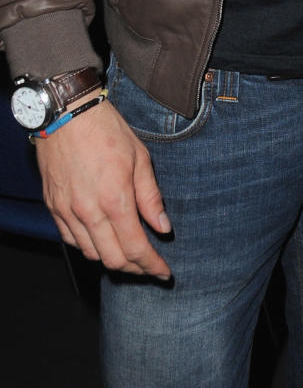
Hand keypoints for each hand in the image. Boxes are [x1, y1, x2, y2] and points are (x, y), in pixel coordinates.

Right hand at [35, 98, 171, 276]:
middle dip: (135, 269)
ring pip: (91, 254)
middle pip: (113, 259)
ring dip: (112, 260)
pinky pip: (71, 240)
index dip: (152, 265)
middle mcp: (89, 212)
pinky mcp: (54, 208)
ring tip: (129, 255)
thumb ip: (150, 197)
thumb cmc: (106, 130)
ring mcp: (68, 212)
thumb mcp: (140, 158)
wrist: (67, 115)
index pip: (136, 248)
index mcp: (115, 200)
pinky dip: (89, 247)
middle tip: (150, 266)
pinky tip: (102, 240)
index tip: (164, 272)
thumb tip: (163, 227)